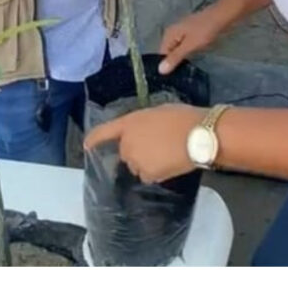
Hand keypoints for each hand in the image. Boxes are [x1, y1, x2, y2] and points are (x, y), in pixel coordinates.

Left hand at [84, 104, 203, 183]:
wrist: (200, 135)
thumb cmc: (184, 118)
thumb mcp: (160, 112)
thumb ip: (145, 123)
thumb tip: (144, 133)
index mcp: (130, 123)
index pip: (105, 131)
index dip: (95, 138)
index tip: (87, 146)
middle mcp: (127, 143)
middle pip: (125, 151)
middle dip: (138, 150)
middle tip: (160, 145)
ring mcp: (135, 160)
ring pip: (137, 164)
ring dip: (147, 161)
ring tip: (168, 154)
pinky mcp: (146, 174)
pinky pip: (147, 175)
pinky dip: (156, 172)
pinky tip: (170, 163)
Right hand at [159, 8, 223, 74]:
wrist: (224, 16)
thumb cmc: (206, 30)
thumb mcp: (190, 45)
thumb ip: (175, 58)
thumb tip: (160, 70)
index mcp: (170, 34)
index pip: (162, 54)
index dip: (166, 66)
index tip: (170, 80)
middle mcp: (174, 33)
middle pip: (170, 52)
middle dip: (174, 63)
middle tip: (178, 80)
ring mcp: (185, 33)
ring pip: (180, 50)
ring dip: (183, 59)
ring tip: (185, 75)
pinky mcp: (195, 34)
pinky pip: (188, 47)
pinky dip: (190, 54)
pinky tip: (194, 63)